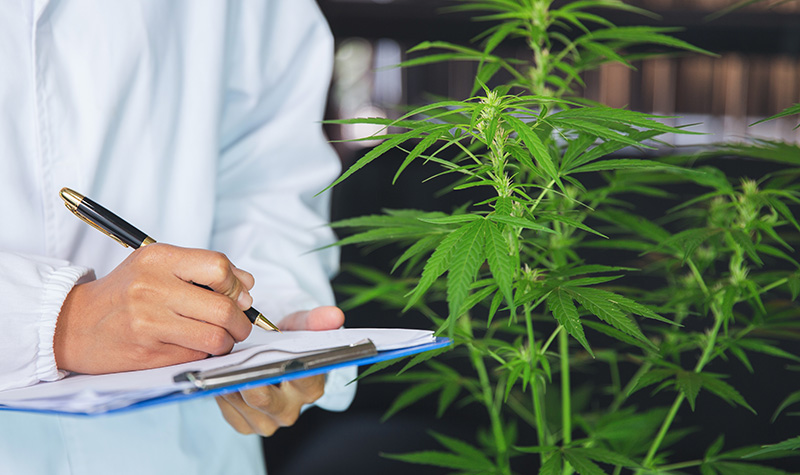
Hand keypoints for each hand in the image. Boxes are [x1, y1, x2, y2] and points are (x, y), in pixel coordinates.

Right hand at [54, 243, 254, 373]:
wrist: (73, 325)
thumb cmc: (124, 293)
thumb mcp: (157, 266)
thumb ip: (203, 270)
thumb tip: (248, 285)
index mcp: (159, 258)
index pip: (219, 267)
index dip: (236, 285)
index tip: (237, 296)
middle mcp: (153, 287)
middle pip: (223, 307)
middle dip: (241, 321)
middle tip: (239, 325)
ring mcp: (149, 322)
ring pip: (216, 337)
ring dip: (228, 341)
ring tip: (221, 338)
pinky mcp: (148, 353)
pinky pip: (197, 356)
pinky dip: (206, 354)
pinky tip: (195, 347)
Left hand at [215, 306, 344, 435]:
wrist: (272, 360)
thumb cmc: (288, 343)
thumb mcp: (302, 326)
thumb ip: (316, 321)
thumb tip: (335, 315)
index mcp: (311, 387)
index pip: (298, 380)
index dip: (279, 367)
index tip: (262, 353)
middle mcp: (290, 410)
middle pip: (262, 398)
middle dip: (244, 376)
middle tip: (230, 356)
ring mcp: (267, 422)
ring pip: (240, 404)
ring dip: (228, 381)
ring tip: (221, 361)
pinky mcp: (245, 425)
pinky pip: (227, 411)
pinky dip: (221, 392)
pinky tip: (219, 374)